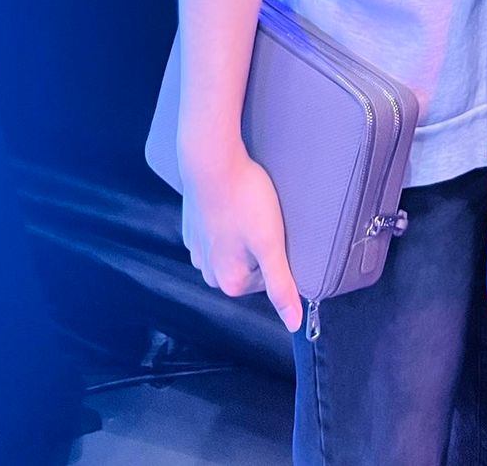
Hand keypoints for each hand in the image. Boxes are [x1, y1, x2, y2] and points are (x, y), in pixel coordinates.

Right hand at [180, 148, 302, 331]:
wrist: (211, 163)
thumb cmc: (246, 200)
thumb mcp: (272, 243)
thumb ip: (282, 285)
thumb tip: (294, 324)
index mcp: (230, 282)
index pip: (269, 279)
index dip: (279, 253)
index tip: (279, 232)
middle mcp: (208, 272)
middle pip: (249, 265)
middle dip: (260, 245)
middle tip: (266, 218)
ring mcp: (196, 249)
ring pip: (232, 249)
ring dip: (244, 233)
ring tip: (251, 209)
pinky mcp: (192, 227)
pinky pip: (217, 233)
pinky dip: (228, 221)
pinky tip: (235, 203)